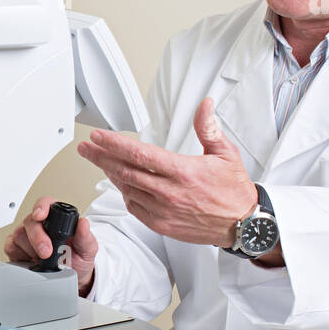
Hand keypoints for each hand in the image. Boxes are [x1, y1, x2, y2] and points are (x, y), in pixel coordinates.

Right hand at [5, 196, 98, 295]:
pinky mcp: (16, 247)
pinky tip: (32, 260)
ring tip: (45, 259)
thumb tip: (83, 223)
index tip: (40, 216)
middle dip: (37, 237)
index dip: (41, 207)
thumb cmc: (78, 258)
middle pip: (30, 221)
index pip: (45, 203)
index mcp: (57, 216)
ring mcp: (26, 235)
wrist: (72, 276)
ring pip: (20, 235)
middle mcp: (39, 223)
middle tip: (46, 252)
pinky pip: (11, 247)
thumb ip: (85, 236)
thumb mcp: (87, 249)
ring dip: (31, 250)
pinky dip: (21, 256)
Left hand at [76, 97, 256, 247]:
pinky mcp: (161, 224)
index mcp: (183, 172)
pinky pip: (134, 206)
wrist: (242, 223)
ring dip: (110, 173)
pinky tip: (121, 182)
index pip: (139, 154)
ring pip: (127, 188)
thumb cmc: (233, 190)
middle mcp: (169, 192)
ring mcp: (163, 211)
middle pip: (125, 171)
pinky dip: (124, 192)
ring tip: (99, 160)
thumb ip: (208, 127)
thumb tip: (205, 104)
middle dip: (101, 157)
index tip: (98, 136)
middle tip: (86, 147)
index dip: (114, 144)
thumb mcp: (226, 153)